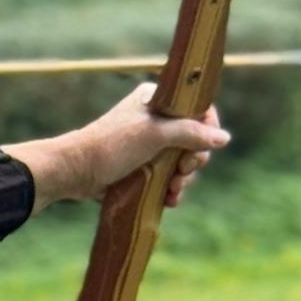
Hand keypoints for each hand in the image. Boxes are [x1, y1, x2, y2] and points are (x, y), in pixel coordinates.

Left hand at [61, 83, 228, 206]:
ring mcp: (150, 144)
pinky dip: (171, 189)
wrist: (77, 171)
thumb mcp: (155, 134)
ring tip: (172, 192)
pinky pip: (167, 177)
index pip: (198, 110)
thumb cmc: (113, 144)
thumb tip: (224, 138)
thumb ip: (191, 134)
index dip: (206, 131)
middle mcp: (156, 119)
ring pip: (182, 162)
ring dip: (182, 180)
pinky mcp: (143, 166)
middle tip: (182, 173)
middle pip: (194, 140)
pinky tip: (168, 200)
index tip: (201, 149)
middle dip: (192, 162)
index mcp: (159, 100)